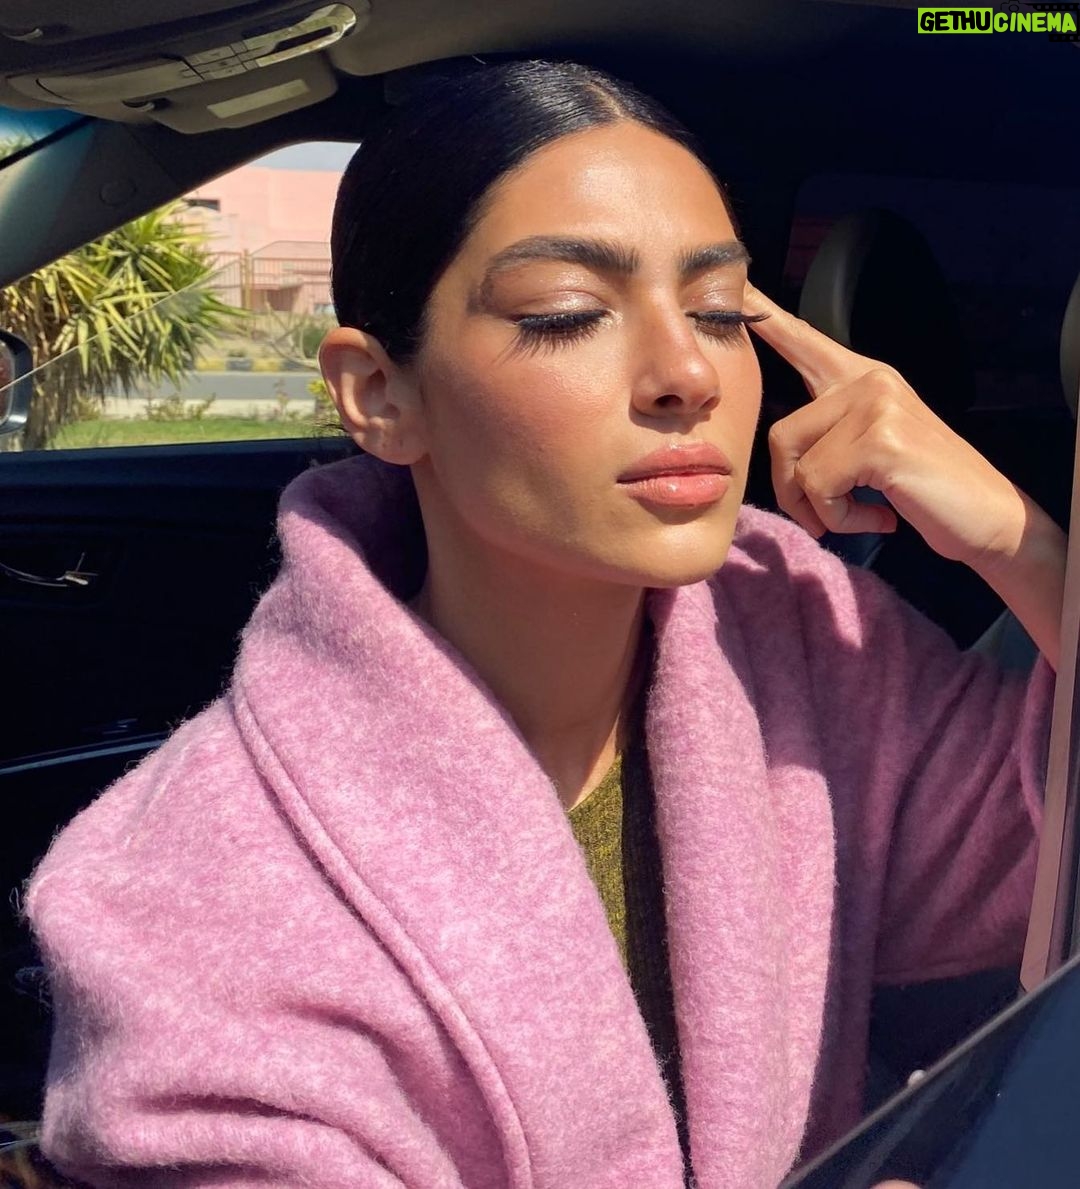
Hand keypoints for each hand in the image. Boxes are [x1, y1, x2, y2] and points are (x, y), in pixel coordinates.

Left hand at [743, 284, 1026, 572]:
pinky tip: (880, 518)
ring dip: (820, 509)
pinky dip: (840, 518)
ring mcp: (876, 404)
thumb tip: (781, 455)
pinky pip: (821, 488)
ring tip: (859, 514)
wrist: (988, 516)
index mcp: (863, 378)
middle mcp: (868, 380)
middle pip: (780, 435)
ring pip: (798, 466)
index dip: (765, 318)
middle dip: (792, 491)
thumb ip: (830, 435)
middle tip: (823, 518)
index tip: (737, 287)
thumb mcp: (871, 452)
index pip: (804, 341)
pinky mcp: (881, 439)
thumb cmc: (926, 490)